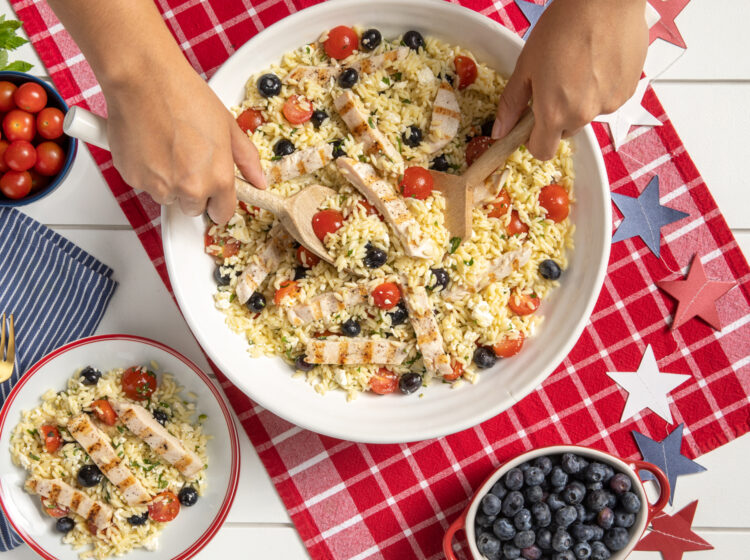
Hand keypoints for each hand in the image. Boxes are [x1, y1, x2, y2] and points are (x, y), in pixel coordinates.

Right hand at [104, 61, 265, 223]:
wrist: (145, 78)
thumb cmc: (185, 95)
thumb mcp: (228, 126)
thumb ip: (246, 159)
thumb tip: (258, 180)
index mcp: (218, 178)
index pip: (222, 213)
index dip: (219, 202)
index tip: (215, 195)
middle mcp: (190, 187)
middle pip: (194, 208)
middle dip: (194, 192)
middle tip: (189, 161)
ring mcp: (159, 185)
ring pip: (168, 197)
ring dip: (170, 182)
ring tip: (168, 148)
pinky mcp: (134, 178)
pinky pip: (145, 184)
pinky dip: (148, 171)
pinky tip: (151, 145)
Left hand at [491, 0, 647, 159]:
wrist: (605, 1)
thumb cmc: (563, 27)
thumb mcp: (526, 66)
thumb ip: (511, 104)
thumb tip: (499, 131)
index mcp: (554, 113)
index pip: (542, 151)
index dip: (534, 140)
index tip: (531, 124)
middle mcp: (583, 115)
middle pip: (564, 132)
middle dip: (556, 116)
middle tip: (553, 84)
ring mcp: (608, 105)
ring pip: (587, 115)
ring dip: (580, 101)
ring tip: (578, 66)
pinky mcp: (627, 92)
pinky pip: (607, 100)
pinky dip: (600, 88)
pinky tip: (597, 62)